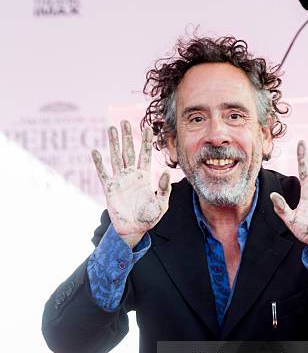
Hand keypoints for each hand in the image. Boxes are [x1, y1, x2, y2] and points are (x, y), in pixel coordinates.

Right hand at [92, 122, 171, 248]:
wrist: (134, 230)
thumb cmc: (149, 218)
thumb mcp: (161, 205)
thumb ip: (165, 189)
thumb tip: (167, 172)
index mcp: (144, 177)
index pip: (145, 155)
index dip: (146, 141)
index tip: (147, 127)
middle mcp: (131, 175)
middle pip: (128, 151)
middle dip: (127, 136)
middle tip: (125, 121)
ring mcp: (119, 181)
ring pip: (115, 157)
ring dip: (113, 143)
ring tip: (111, 128)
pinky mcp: (110, 189)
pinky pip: (103, 174)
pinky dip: (99, 163)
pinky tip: (95, 151)